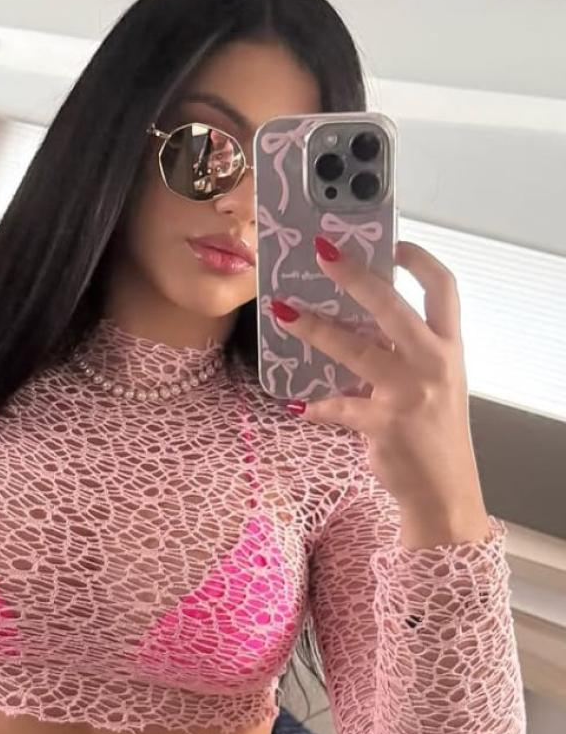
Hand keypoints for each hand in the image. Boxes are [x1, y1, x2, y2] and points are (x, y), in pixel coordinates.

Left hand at [271, 236, 489, 538]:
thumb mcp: (434, 385)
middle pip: (391, 306)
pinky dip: (316, 406)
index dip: (420, 261)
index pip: (444, 289)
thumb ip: (405, 354)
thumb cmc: (435, 433)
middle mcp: (433, 363)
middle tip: (322, 253)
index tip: (395, 242)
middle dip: (355, 276)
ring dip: (315, 329)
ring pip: (355, 349)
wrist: (445, 491)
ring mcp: (409, 393)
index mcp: (449, 347)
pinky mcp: (384, 424)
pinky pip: (339, 407)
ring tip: (283, 312)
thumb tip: (358, 325)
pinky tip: (295, 404)